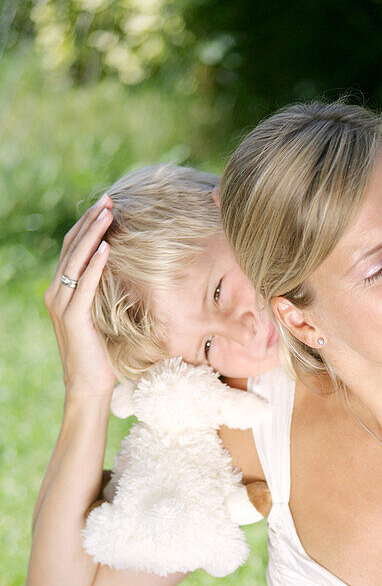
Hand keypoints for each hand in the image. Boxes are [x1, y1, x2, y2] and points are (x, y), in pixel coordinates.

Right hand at [44, 194, 116, 399]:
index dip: (88, 226)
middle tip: (108, 199)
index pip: (74, 250)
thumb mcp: (100, 318)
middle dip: (91, 222)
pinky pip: (84, 284)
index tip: (106, 206)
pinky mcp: (72, 317)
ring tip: (108, 214)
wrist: (87, 385)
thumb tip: (122, 276)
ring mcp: (62, 304)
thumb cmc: (99, 355)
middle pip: (73, 248)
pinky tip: (107, 247)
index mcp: (62, 292)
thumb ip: (102, 296)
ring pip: (76, 260)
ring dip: (93, 235)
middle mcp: (56, 293)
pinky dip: (95, 264)